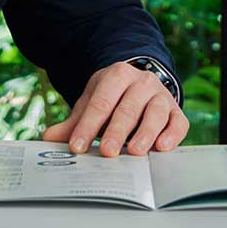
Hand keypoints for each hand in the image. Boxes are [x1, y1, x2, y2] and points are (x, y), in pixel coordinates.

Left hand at [42, 61, 187, 157]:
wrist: (140, 85)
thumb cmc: (113, 99)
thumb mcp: (92, 104)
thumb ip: (73, 123)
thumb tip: (48, 138)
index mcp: (117, 75)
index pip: (100, 102)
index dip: (88, 125)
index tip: (77, 146)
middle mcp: (142, 82)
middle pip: (128, 107)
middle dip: (116, 131)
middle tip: (106, 151)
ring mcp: (161, 96)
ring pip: (155, 113)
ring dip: (145, 133)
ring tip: (135, 151)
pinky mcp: (176, 111)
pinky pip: (178, 122)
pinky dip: (172, 135)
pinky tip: (161, 147)